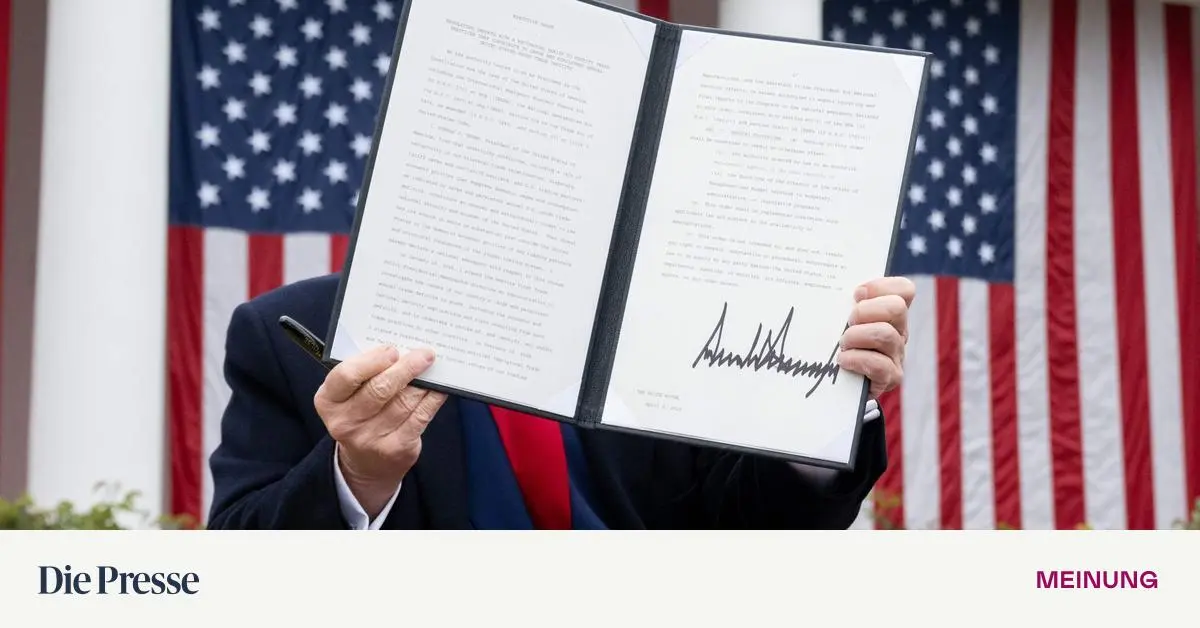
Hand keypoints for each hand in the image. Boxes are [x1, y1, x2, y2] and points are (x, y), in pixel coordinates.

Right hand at [313, 345, 447, 517]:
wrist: (366, 463)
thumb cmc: (359, 415)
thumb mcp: (348, 396)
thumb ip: (365, 374)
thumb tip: (402, 349)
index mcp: (328, 401)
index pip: (345, 376)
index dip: (371, 361)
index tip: (392, 349)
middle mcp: (345, 422)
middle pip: (378, 389)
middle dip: (405, 368)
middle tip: (423, 354)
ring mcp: (370, 438)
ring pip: (403, 402)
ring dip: (422, 382)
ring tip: (432, 366)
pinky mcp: (396, 448)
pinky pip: (419, 417)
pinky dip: (432, 399)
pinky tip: (439, 388)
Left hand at [837, 276, 915, 399]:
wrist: (835, 384)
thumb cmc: (834, 344)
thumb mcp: (838, 319)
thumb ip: (840, 303)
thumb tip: (825, 288)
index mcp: (889, 313)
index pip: (903, 289)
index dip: (881, 287)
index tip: (856, 294)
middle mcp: (898, 331)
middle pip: (897, 308)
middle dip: (866, 311)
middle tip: (848, 321)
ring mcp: (896, 355)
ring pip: (887, 335)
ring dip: (857, 336)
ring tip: (842, 343)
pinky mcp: (889, 377)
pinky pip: (880, 365)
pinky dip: (857, 360)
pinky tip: (843, 360)